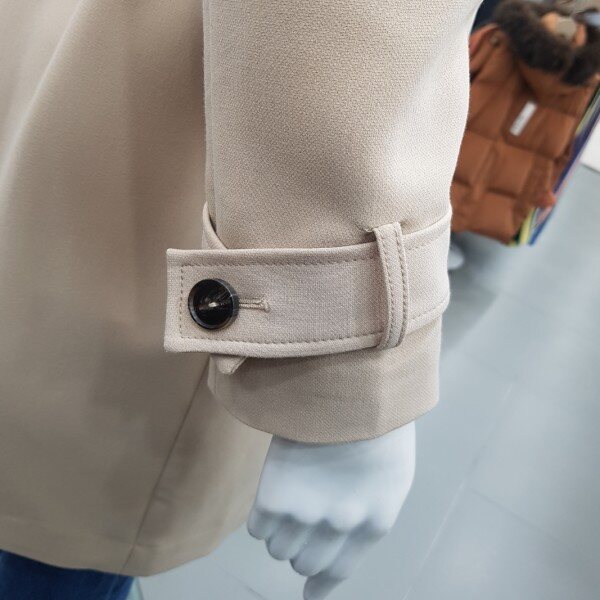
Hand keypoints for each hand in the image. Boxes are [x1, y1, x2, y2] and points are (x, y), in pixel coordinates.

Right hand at [247, 422, 415, 599]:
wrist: (352, 387)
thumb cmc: (375, 427)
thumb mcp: (389, 479)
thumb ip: (368, 517)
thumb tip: (342, 541)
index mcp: (373, 523)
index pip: (339, 572)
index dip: (320, 585)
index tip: (309, 592)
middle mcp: (339, 527)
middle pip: (302, 562)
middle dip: (300, 546)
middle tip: (301, 518)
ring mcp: (306, 513)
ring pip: (277, 548)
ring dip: (280, 531)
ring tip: (288, 498)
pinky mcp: (275, 495)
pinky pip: (257, 528)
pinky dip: (262, 518)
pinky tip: (273, 492)